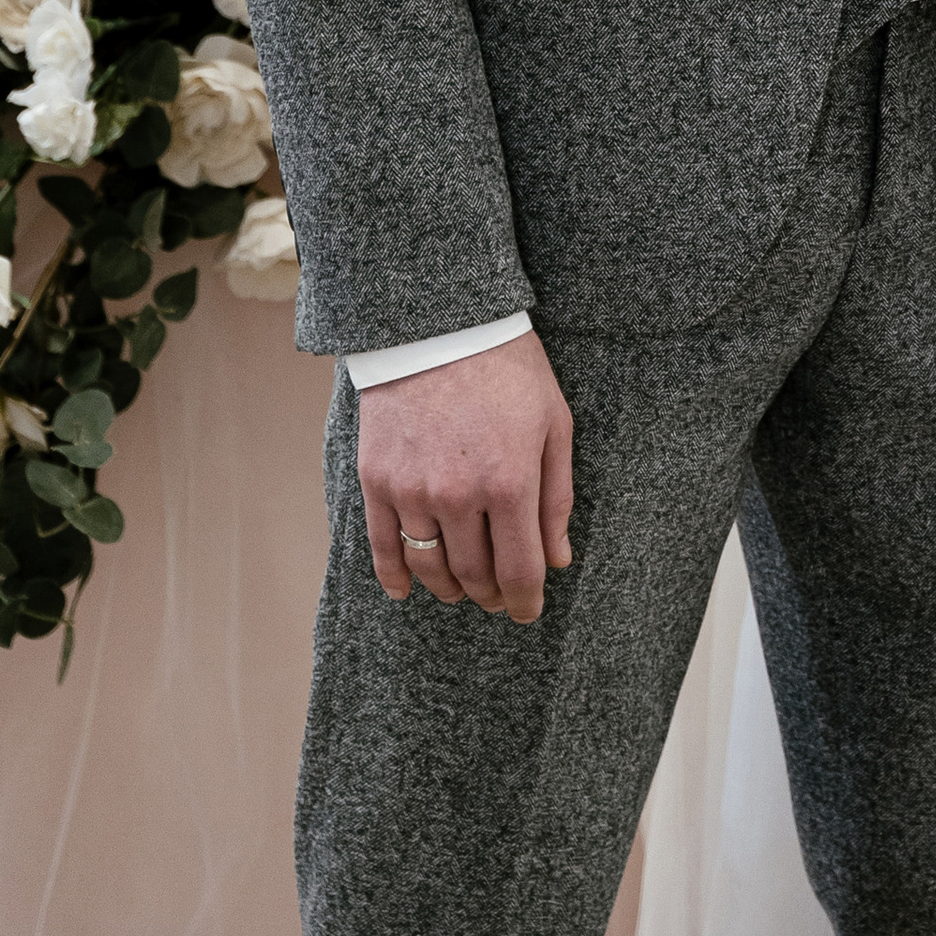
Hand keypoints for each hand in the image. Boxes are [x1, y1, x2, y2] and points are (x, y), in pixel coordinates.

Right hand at [357, 332, 575, 624]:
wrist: (441, 323)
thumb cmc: (508, 368)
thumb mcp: (553, 422)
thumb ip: (556, 496)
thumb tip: (558, 559)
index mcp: (510, 482)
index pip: (518, 570)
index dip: (525, 601)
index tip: (528, 612)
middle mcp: (459, 495)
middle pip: (474, 575)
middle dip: (491, 595)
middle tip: (499, 598)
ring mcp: (412, 490)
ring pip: (431, 568)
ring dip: (450, 589)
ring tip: (463, 591)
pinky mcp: (377, 480)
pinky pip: (383, 547)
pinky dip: (395, 578)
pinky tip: (407, 592)